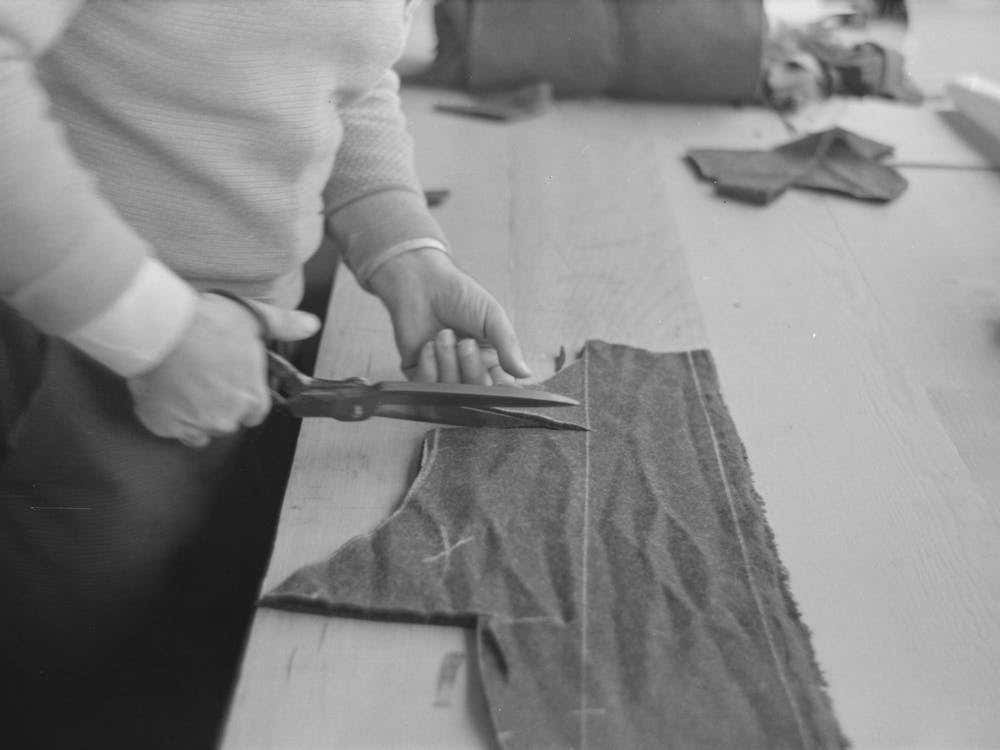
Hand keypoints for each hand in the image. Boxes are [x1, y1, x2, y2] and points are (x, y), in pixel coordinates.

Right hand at [127, 294, 319, 447]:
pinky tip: (166, 392)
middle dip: (218, 404)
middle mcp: (226, 419)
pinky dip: (168, 416)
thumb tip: (311, 324)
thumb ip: (285, 325)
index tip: (230, 380)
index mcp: (252, 399)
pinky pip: (171, 429)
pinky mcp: (164, 425)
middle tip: (204, 376)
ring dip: (194, 412)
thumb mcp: (253, 318)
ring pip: (199, 428)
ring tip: (184, 382)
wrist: (160, 328)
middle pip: (227, 421)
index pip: (255, 412)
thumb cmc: (208, 322)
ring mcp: (194, 425)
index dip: (243, 396)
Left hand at [368, 248, 530, 383]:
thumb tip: (526, 373)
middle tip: (466, 343)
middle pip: (476, 394)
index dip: (498, 386)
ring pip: (451, 393)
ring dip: (448, 363)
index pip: (499, 387)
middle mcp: (467, 371)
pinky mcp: (418, 374)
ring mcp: (442, 374)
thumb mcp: (492, 317)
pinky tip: (428, 345)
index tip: (494, 372)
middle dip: (471, 369)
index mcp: (490, 359)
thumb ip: (508, 346)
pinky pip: (426, 388)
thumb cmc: (459, 294)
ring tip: (443, 335)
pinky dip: (428, 367)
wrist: (422, 282)